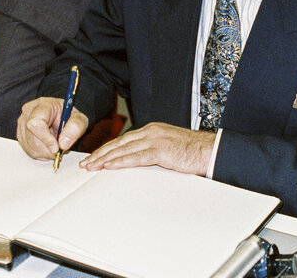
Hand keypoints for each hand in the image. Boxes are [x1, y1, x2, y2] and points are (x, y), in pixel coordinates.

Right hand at [16, 97, 88, 159]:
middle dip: (48, 148)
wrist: (61, 117)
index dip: (45, 138)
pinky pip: (29, 150)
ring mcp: (22, 125)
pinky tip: (49, 147)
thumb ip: (75, 128)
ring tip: (56, 145)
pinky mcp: (21, 136)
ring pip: (30, 147)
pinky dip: (42, 153)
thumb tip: (63, 144)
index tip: (56, 148)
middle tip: (60, 149)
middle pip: (32, 138)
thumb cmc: (69, 115)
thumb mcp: (79, 118)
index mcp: (42, 105)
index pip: (36, 123)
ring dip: (46, 152)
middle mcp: (28, 113)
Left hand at [79, 122, 215, 175]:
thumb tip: (137, 163)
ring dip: (105, 158)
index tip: (95, 157)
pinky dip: (120, 161)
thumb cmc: (192, 153)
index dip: (108, 149)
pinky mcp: (161, 150)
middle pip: (120, 143)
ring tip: (92, 166)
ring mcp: (156, 139)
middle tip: (86, 163)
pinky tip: (109, 166)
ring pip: (124, 149)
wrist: (211, 150)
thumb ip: (152, 152)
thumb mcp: (169, 149)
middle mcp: (151, 132)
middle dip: (101, 153)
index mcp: (153, 130)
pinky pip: (136, 157)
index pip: (124, 140)